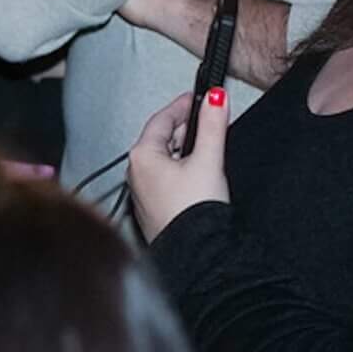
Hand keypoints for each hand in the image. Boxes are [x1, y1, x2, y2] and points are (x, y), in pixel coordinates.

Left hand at [125, 87, 230, 240]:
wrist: (197, 253)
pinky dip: (179, 168)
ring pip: (163, 159)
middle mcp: (136, 172)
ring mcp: (142, 192)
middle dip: (184, 127)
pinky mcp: (153, 208)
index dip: (181, 106)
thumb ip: (212, 126)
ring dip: (182, 148)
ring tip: (205, 145)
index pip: (161, 119)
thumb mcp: (208, 160)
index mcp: (142, 156)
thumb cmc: (194, 211)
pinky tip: (196, 173)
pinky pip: (164, 178)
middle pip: (160, 139)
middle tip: (206, 119)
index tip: (196, 98)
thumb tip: (216, 99)